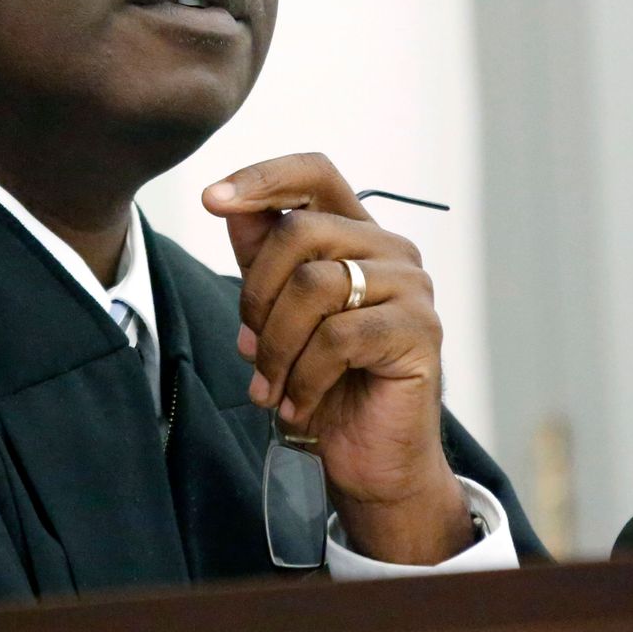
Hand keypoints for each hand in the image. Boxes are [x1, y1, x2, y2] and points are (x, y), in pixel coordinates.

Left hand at [203, 153, 472, 563]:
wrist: (367, 457)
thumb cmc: (322, 380)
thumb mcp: (275, 310)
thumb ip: (258, 255)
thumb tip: (225, 201)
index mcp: (355, 233)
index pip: (314, 173)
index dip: (262, 177)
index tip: (212, 200)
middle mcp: (389, 248)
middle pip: (299, 231)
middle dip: (256, 295)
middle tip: (249, 348)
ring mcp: (410, 286)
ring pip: (314, 285)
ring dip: (276, 346)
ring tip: (270, 386)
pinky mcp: (420, 331)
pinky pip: (338, 337)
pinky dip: (304, 376)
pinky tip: (298, 403)